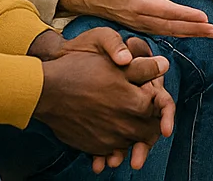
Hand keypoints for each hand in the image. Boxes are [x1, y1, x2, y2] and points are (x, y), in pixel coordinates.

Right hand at [34, 28, 173, 168]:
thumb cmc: (81, 71)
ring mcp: (109, 139)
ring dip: (132, 133)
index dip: (158, 103)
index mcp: (136, 104)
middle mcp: (126, 126)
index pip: (160, 109)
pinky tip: (107, 127)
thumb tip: (165, 65)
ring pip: (131, 140)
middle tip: (142, 111)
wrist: (48, 91)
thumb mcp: (115, 63)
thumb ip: (144, 67)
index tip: (152, 97)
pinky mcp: (93, 147)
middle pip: (148, 129)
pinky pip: (112, 149)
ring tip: (123, 118)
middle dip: (149, 121)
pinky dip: (114, 142)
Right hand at [59, 0, 212, 37]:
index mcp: (137, 2)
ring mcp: (141, 24)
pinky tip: (195, 33)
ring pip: (170, 32)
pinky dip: (180, 34)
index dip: (185, 14)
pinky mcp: (141, 26)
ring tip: (212, 34)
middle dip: (195, 29)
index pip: (166, 10)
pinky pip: (164, 33)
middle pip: (172, 26)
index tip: (204, 17)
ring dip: (192, 33)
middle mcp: (140, 17)